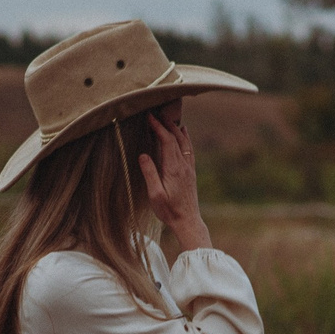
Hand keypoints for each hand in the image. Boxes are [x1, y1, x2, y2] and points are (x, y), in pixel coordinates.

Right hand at [138, 109, 211, 252]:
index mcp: (173, 168)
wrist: (188, 221)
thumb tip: (143, 155)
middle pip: (176, 137)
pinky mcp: (191, 172)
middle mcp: (183, 165)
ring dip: (176, 128)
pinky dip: (185, 138)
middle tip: (156, 113)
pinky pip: (189, 149)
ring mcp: (189, 168)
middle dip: (166, 123)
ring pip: (185, 142)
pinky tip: (183, 133)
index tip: (149, 117)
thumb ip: (150, 174)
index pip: (167, 141)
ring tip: (168, 118)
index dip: (158, 127)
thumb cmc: (169, 210)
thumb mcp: (155, 194)